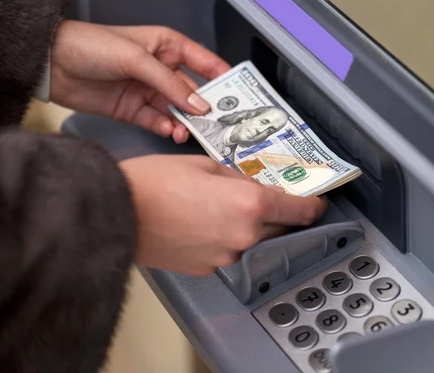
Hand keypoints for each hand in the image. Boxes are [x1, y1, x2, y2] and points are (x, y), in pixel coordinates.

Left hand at [50, 20, 229, 142]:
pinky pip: (157, 122)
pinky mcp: (134, 110)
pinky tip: (169, 133)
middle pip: (192, 92)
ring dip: (184, 123)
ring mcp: (148, 91)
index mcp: (167, 47)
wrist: (52, 65)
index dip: (223, 78)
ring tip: (188, 132)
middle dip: (204, 109)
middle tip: (216, 124)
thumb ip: (169, 84)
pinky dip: (165, 129)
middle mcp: (161, 70)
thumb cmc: (90, 45)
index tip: (238, 96)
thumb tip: (198, 103)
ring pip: (176, 111)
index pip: (204, 62)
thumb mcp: (136, 59)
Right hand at [119, 155, 327, 275]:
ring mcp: (227, 256)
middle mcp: (244, 236)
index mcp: (250, 204)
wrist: (115, 213)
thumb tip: (253, 185)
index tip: (318, 201)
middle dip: (280, 212)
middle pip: (281, 227)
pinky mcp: (209, 268)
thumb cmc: (153, 184)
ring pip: (254, 240)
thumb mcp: (205, 165)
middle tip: (270, 197)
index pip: (300, 210)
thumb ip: (239, 178)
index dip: (314, 204)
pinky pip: (230, 251)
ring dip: (250, 225)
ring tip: (225, 206)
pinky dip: (228, 238)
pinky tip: (206, 222)